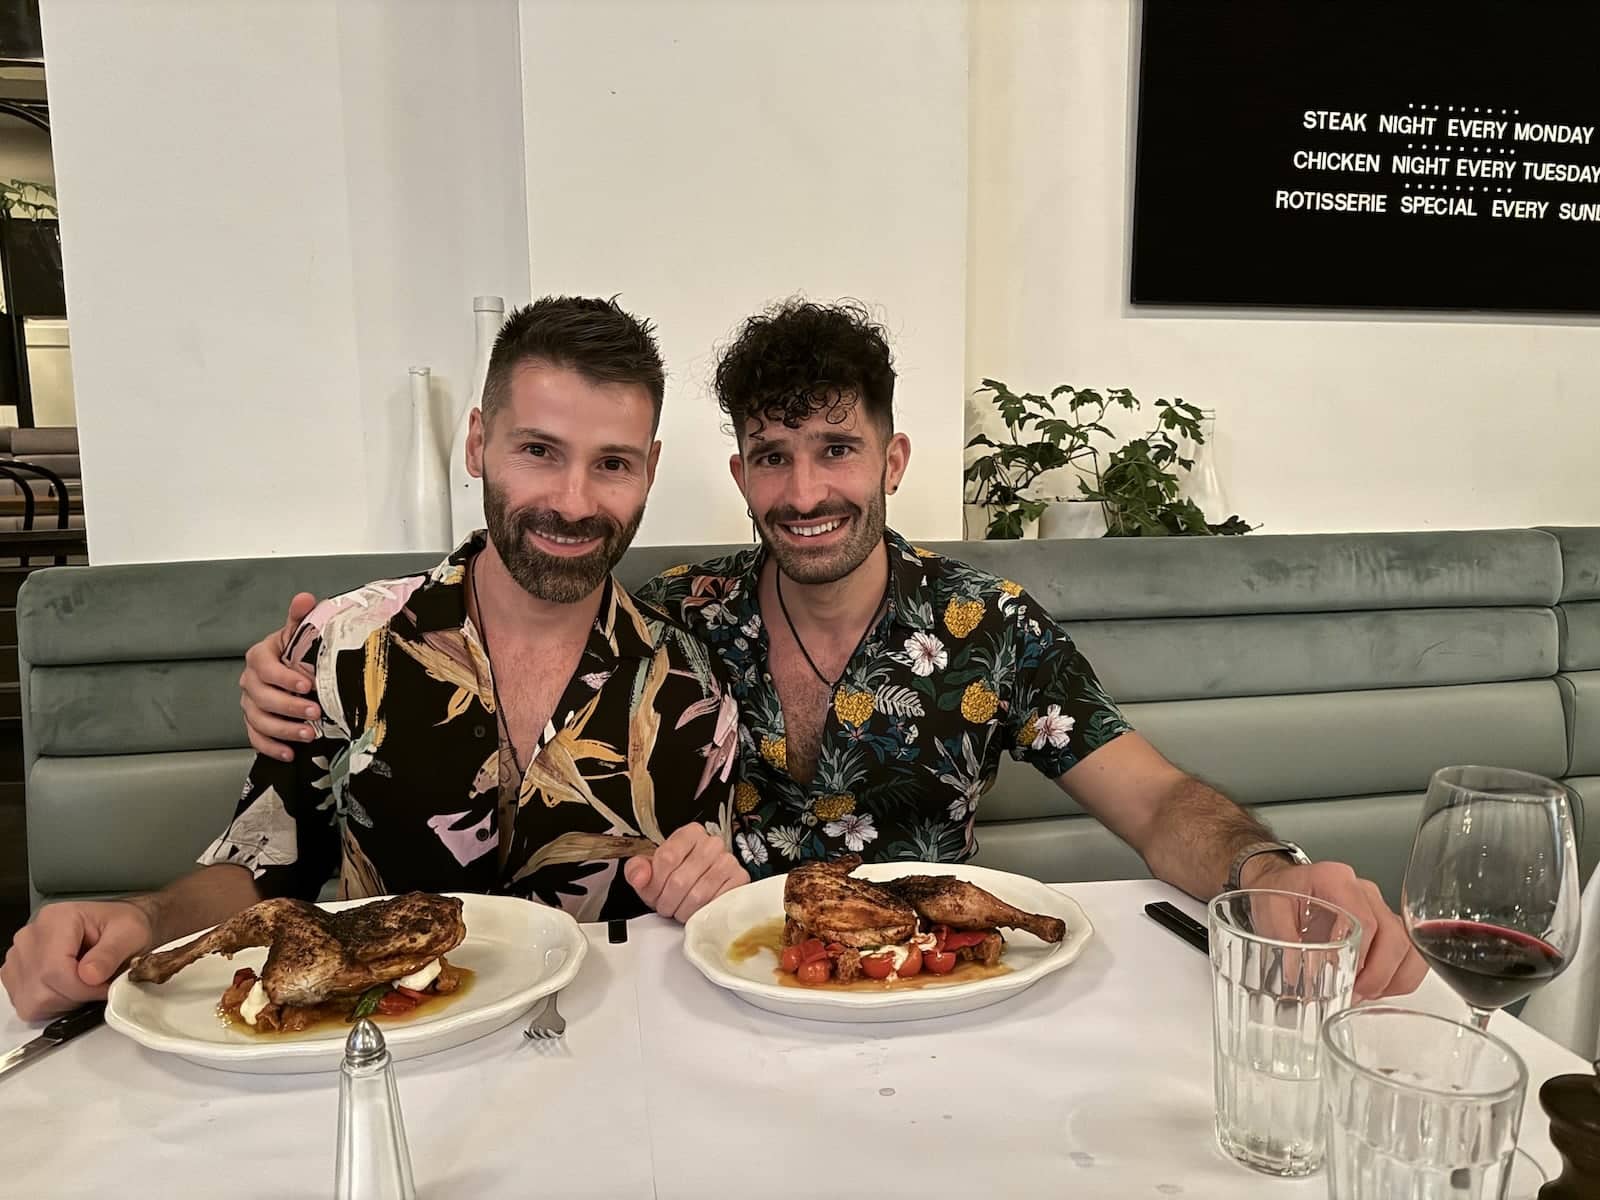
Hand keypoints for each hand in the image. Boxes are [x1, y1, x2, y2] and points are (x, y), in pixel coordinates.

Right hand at [1, 901, 154, 1020]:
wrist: (115, 927)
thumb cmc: (122, 927)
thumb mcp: (130, 933)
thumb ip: (110, 954)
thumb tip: (89, 976)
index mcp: (56, 919)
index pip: (55, 969)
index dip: (82, 988)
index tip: (105, 988)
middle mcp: (30, 937)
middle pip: (41, 989)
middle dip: (76, 997)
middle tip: (99, 987)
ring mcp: (18, 957)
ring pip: (33, 1001)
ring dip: (65, 1003)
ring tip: (86, 985)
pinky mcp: (15, 975)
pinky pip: (28, 1005)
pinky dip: (52, 1005)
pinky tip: (70, 989)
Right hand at [241, 593, 319, 761]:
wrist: (297, 671)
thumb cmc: (299, 652)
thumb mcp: (301, 634)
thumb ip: (301, 618)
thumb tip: (304, 598)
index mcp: (260, 657)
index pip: (265, 668)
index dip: (285, 678)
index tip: (308, 686)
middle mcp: (251, 681)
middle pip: (262, 697)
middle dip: (289, 707)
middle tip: (315, 713)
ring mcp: (251, 704)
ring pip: (259, 720)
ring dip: (284, 730)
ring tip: (309, 735)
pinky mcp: (255, 723)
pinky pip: (256, 738)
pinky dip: (271, 748)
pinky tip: (290, 753)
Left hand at [623, 825, 748, 922]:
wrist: (699, 887)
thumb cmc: (673, 877)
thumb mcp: (649, 871)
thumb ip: (637, 870)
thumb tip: (640, 877)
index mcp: (689, 833)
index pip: (667, 858)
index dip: (655, 883)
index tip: (653, 894)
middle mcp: (712, 842)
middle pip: (680, 880)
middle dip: (667, 901)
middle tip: (665, 907)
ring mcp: (729, 860)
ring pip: (697, 895)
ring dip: (683, 910)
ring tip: (679, 910)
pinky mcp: (740, 880)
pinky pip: (716, 903)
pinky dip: (702, 913)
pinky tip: (697, 911)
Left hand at [1246, 857, 1426, 1000]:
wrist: (1282, 884)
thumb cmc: (1279, 893)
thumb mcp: (1270, 910)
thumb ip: (1283, 939)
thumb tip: (1298, 974)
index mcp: (1335, 880)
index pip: (1365, 919)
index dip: (1363, 955)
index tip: (1350, 978)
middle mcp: (1363, 890)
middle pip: (1393, 933)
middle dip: (1380, 972)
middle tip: (1358, 993)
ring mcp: (1379, 905)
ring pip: (1408, 943)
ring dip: (1394, 977)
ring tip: (1368, 993)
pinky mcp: (1386, 922)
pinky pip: (1410, 951)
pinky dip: (1401, 975)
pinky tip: (1380, 988)